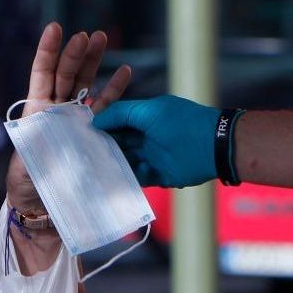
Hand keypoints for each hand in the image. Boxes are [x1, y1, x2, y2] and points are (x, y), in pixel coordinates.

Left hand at [4, 23, 132, 215]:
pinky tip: (125, 72)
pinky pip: (106, 108)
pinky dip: (115, 90)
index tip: (55, 27)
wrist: (43, 206)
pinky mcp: (92, 132)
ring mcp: (76, 118)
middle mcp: (57, 109)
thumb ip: (40, 142)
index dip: (47, 50)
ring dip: (94, 61)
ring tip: (101, 37)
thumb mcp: (28, 160)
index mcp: (38, 110)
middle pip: (67, 74)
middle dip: (76, 52)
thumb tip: (52, 127)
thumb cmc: (29, 183)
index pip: (42, 73)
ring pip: (86, 84)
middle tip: (87, 36)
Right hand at [91, 95, 220, 187]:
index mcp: (144, 117)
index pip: (116, 121)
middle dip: (102, 148)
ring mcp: (152, 157)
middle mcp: (146, 137)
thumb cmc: (182, 123)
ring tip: (91, 170)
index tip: (79, 133)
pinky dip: (126, 179)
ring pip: (125, 162)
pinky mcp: (159, 175)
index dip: (100, 126)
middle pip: (118, 143)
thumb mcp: (148, 112)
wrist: (214, 147)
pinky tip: (112, 181)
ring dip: (112, 165)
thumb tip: (95, 120)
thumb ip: (121, 114)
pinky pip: (137, 178)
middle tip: (80, 155)